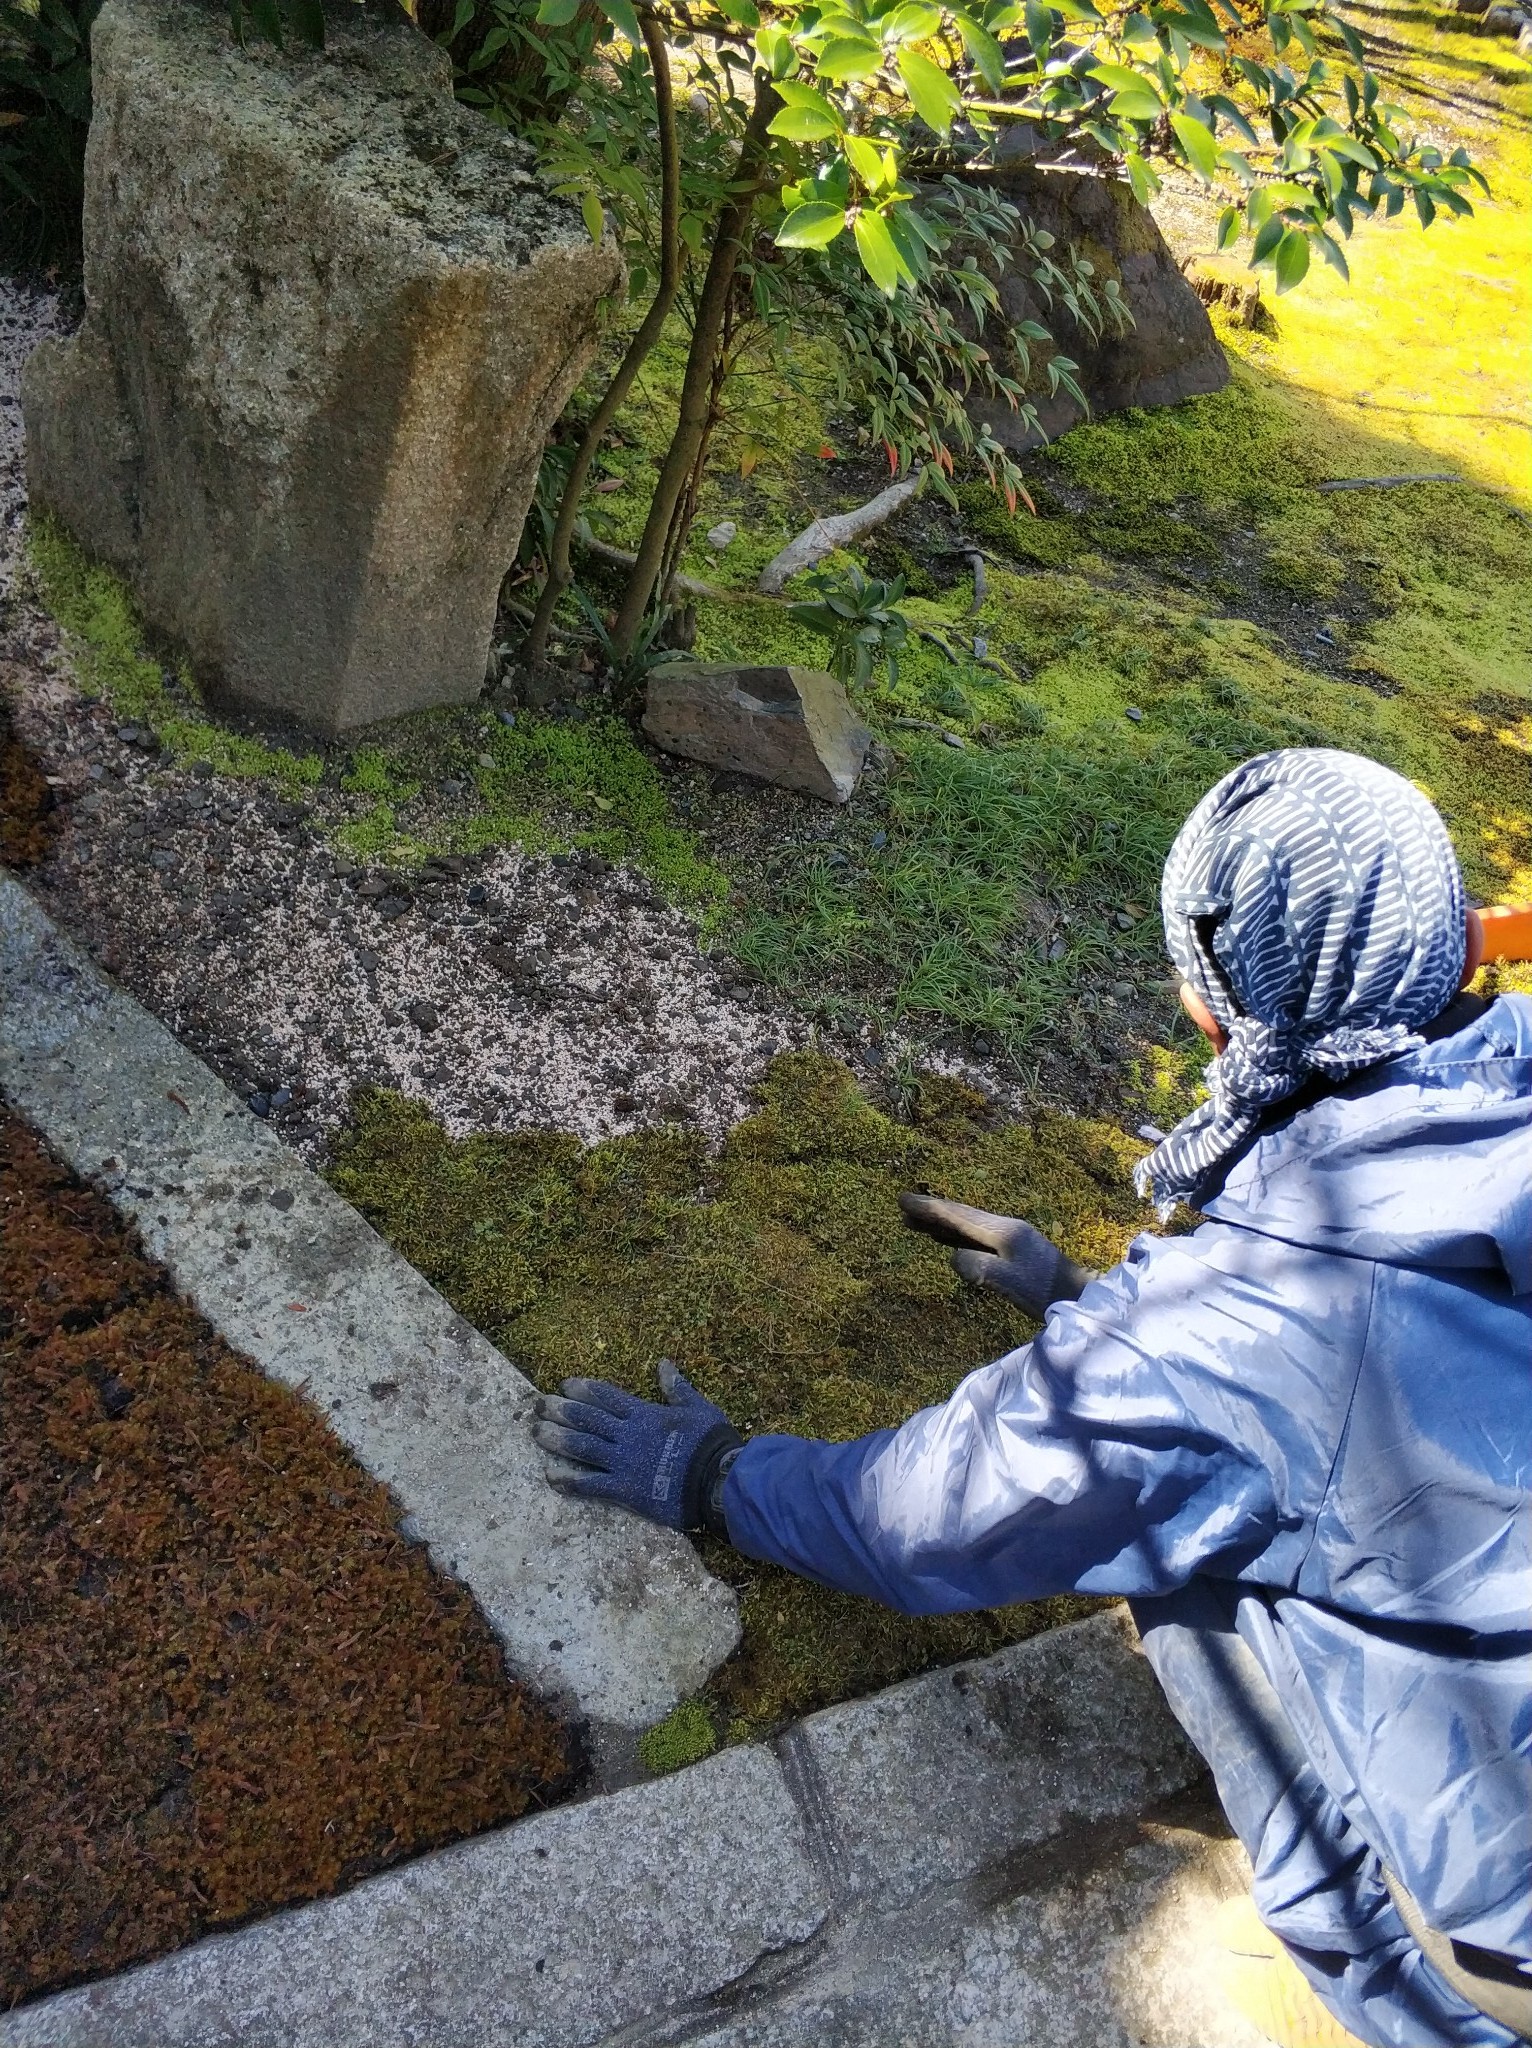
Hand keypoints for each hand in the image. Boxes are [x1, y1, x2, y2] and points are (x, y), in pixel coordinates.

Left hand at [532, 1358, 742, 1533]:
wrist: (715, 1481)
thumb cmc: (710, 1443)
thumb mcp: (698, 1408)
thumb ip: (677, 1388)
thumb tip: (663, 1364)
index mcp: (645, 1414)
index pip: (607, 1397)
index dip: (584, 1389)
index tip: (564, 1384)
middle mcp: (628, 1435)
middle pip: (588, 1419)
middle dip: (561, 1410)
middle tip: (538, 1404)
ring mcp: (623, 1462)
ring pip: (583, 1447)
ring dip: (557, 1439)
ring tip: (535, 1432)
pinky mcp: (624, 1489)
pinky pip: (590, 1484)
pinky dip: (570, 1481)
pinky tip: (550, 1476)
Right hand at [898, 1192, 1094, 1316]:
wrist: (1078, 1297)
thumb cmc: (1043, 1292)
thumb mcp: (1006, 1282)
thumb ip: (976, 1267)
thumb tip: (954, 1257)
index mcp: (1003, 1231)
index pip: (959, 1216)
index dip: (929, 1209)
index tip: (903, 1200)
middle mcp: (1006, 1228)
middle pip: (963, 1215)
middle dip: (933, 1211)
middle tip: (904, 1206)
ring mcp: (1012, 1238)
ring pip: (969, 1225)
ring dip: (943, 1223)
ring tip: (917, 1222)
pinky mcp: (1015, 1251)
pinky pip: (977, 1236)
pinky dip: (957, 1234)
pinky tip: (949, 1240)